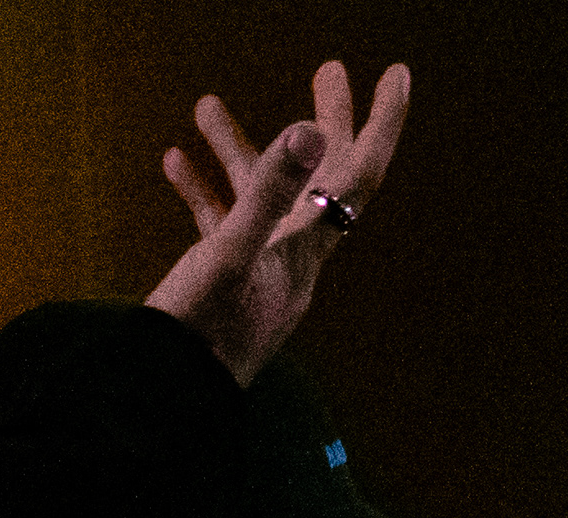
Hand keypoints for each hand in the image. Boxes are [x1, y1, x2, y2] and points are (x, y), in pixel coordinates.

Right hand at [143, 62, 411, 386]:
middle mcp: (297, 258)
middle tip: (331, 68)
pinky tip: (175, 160)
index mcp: (310, 248)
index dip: (382, 122)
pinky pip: (222, 226)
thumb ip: (269, 189)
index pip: (360, 174)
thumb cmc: (200, 333)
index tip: (398, 73)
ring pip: (261, 197)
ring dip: (242, 148)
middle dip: (329, 122)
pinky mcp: (225, 285)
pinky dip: (204, 190)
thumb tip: (312, 130)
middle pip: (324, 178)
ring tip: (205, 102)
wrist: (168, 398)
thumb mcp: (233, 249)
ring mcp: (261, 271)